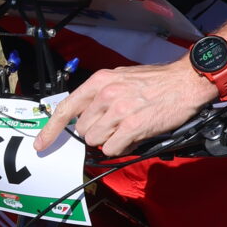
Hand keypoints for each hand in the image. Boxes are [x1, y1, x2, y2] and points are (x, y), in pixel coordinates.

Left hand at [37, 59, 212, 158]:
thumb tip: (88, 115)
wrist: (185, 81)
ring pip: (96, 141)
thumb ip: (102, 94)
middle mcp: (105, 95)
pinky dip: (121, 148)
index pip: (66, 108)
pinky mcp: (132, 126)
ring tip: (128, 128)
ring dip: (109, 140)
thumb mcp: (122, 77)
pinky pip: (112, 149)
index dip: (50, 130)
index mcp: (100, 81)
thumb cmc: (157, 80)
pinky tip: (134, 136)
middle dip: (96, 132)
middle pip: (83, 130)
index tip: (41, 145)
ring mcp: (118, 111)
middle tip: (115, 125)